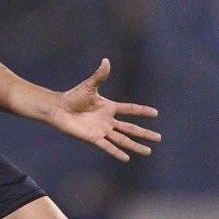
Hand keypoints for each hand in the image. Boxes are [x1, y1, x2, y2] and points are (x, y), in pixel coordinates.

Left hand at [45, 58, 160, 162]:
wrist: (59, 108)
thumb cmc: (73, 96)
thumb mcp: (89, 86)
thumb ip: (100, 75)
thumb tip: (106, 60)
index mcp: (109, 107)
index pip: (130, 109)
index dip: (142, 111)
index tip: (155, 113)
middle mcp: (108, 120)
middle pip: (131, 128)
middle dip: (145, 133)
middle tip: (159, 138)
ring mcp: (102, 130)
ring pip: (123, 140)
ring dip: (136, 146)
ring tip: (148, 152)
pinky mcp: (94, 138)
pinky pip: (108, 147)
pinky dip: (117, 152)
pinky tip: (127, 158)